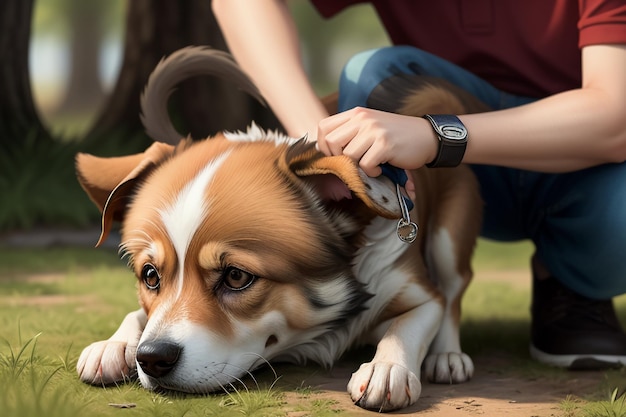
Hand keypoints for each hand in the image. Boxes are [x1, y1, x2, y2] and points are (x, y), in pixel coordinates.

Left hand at [316, 107, 437, 176]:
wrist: (427, 136)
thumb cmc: (396, 136)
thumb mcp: (371, 127)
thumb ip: (350, 134)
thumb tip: (323, 153)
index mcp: (356, 114)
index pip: (323, 127)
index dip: (323, 146)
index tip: (336, 156)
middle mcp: (363, 119)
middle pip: (330, 142)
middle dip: (338, 158)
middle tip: (353, 163)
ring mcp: (374, 130)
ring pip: (347, 155)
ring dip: (358, 167)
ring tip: (372, 165)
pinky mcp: (385, 144)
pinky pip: (365, 165)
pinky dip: (372, 172)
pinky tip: (382, 167)